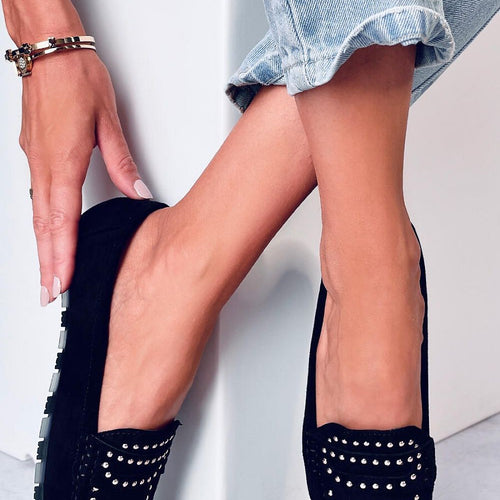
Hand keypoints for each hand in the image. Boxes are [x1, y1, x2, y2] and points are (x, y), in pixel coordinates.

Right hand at [19, 48, 152, 305]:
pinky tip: (47, 236)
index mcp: (64, 161)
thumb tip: (136, 192)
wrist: (50, 51)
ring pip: (37, 215)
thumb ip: (121, 163)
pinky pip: (36, 198)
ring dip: (43, 248)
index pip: (63, 221)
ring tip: (48, 275)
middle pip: (44, 226)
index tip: (62, 282)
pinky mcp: (35, 154)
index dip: (63, 256)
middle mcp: (44, 166)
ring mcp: (36, 161)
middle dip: (48, 263)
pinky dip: (42, 224)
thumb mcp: (108, 122)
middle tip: (48, 293)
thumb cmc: (76, 79)